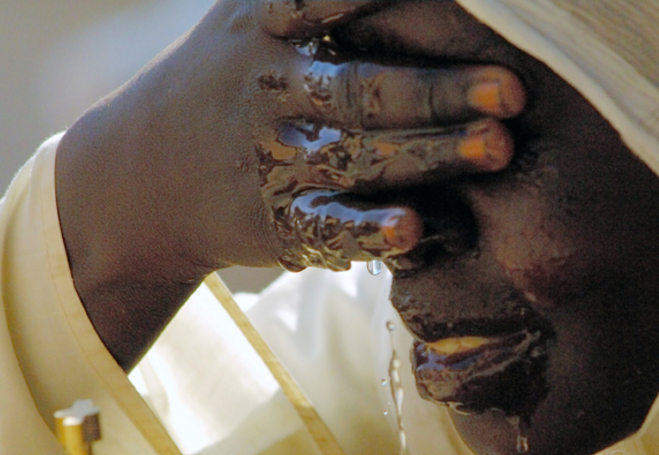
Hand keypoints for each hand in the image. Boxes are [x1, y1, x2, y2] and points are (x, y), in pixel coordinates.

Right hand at [54, 0, 524, 368]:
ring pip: (361, 157)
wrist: (144, 175)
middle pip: (365, 87)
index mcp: (268, 24)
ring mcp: (275, 159)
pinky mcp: (280, 221)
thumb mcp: (251, 10)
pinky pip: (331, 226)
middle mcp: (271, 89)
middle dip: (440, 88)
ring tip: (498, 148)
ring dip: (432, 154)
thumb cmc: (231, 75)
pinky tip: (416, 228)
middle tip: (514, 88)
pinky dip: (372, 230)